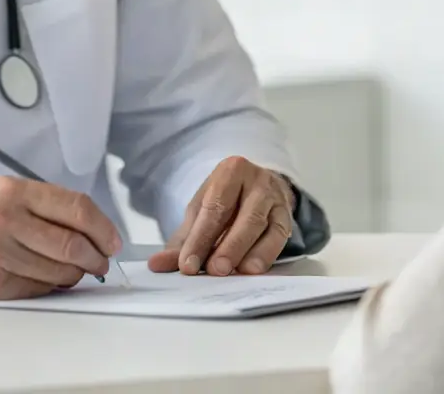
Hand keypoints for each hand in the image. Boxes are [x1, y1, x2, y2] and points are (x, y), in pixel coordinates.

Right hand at [0, 176, 121, 298]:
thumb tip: (91, 231)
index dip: (103, 228)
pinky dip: (50, 285)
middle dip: (96, 256)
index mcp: (12, 192)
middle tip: (101, 260)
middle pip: (71, 245)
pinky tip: (47, 277)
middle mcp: (5, 222)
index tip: (113, 240)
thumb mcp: (1, 191)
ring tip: (76, 269)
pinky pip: (37, 288)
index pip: (76, 209)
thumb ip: (45, 206)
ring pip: (58, 272)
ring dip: (76, 274)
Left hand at [147, 156, 294, 277]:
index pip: (214, 207)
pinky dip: (267, 254)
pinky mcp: (287, 216)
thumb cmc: (226, 202)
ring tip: (235, 272)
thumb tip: (156, 264)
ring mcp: (275, 197)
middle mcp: (256, 180)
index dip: (200, 238)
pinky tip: (253, 270)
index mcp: (230, 171)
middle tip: (214, 270)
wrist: (259, 189)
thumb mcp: (201, 214)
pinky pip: (279, 236)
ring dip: (249, 252)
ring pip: (263, 226)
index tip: (187, 266)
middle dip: (228, 246)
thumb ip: (182, 241)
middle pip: (243, 216)